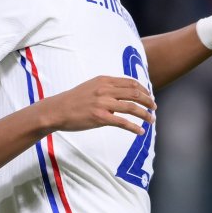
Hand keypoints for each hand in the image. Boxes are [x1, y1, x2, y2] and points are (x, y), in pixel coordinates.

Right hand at [42, 76, 156, 134]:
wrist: (57, 110)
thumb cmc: (73, 100)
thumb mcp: (91, 87)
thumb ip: (106, 88)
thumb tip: (122, 96)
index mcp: (103, 80)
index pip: (130, 82)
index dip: (144, 90)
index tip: (149, 96)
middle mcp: (105, 90)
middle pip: (134, 93)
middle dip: (148, 101)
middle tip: (154, 108)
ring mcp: (102, 103)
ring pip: (132, 107)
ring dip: (145, 114)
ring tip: (151, 120)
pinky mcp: (100, 117)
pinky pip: (123, 122)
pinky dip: (134, 127)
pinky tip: (141, 132)